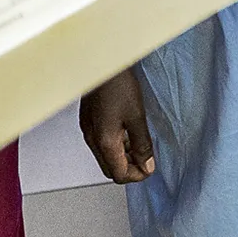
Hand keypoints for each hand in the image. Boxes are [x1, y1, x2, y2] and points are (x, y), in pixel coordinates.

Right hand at [80, 67, 155, 182]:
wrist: (100, 61)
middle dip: (129, 168)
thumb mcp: (137, 116)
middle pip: (110, 169)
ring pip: (104, 156)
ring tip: (138, 145)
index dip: (137, 175)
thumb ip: (142, 144)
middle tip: (145, 159)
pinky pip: (100, 143)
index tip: (150, 166)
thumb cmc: (118, 84)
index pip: (119, 174)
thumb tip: (147, 164)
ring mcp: (88, 129)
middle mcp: (92, 139)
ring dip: (121, 156)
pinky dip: (114, 145)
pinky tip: (125, 132)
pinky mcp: (87, 120)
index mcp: (104, 141)